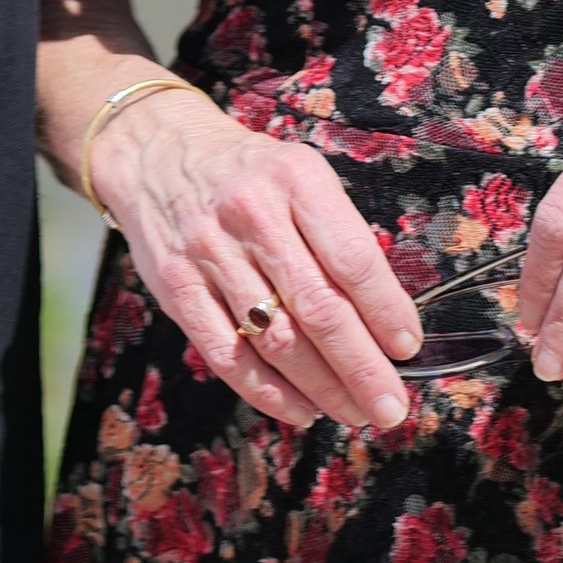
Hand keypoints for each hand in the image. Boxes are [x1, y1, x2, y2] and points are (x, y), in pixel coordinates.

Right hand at [90, 86, 420, 432]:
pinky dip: (268, 392)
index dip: (386, 312)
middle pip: (318, 308)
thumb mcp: (300, 174)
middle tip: (390, 408)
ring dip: (322, 387)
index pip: (352, 258)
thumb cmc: (249, 173)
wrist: (155, 152)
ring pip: (275, 339)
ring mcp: (208, 252)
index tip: (407, 347)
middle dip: (362, 368)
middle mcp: (251, 213)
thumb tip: (385, 318)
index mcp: (295, 178)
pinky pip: (226, 355)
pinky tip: (301, 409)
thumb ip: (337, 234)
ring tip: (354, 411)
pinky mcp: (175, 288)